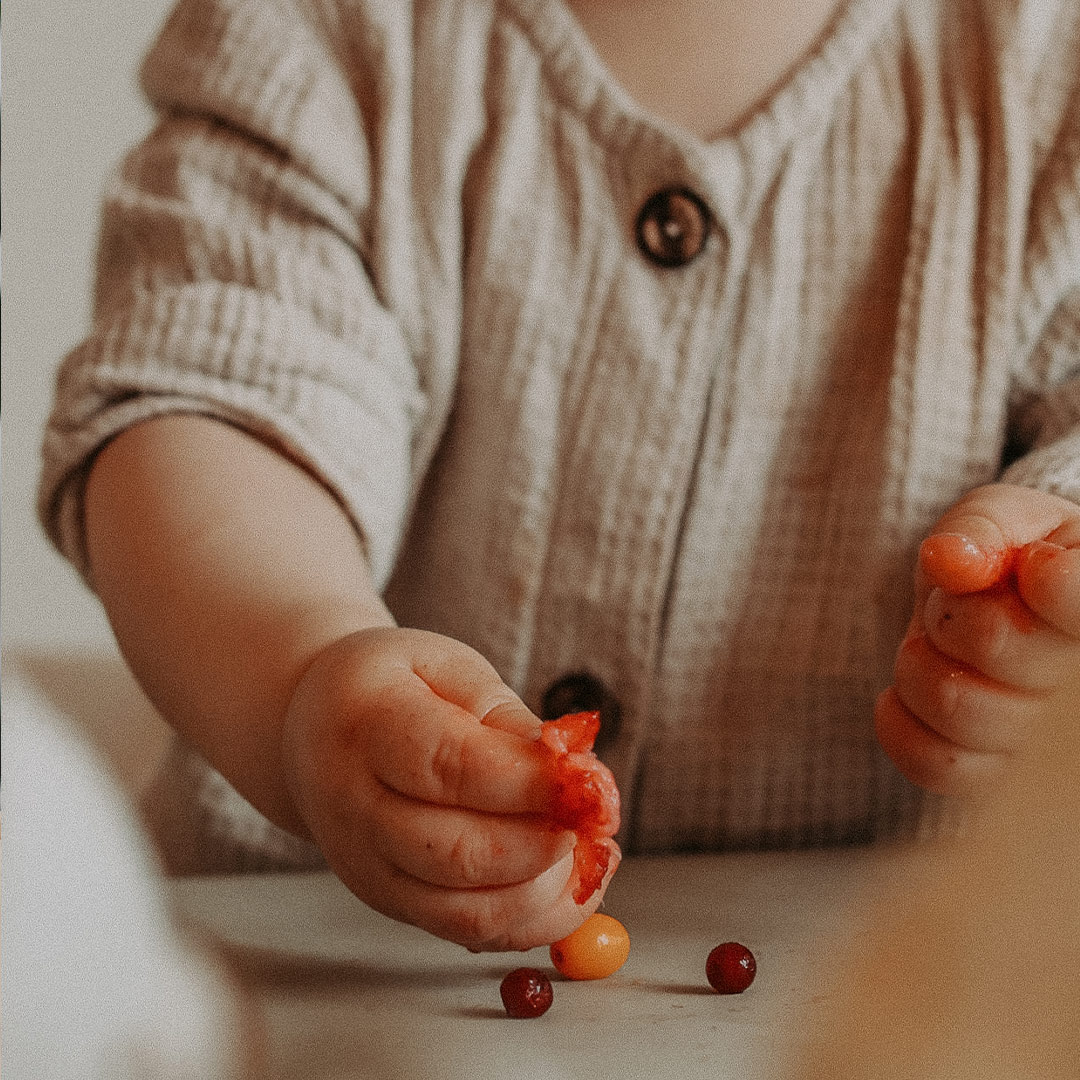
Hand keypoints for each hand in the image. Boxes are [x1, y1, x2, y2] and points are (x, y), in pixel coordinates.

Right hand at [280, 627, 618, 950]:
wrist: (313, 726)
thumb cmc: (394, 686)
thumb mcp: (447, 668)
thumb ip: (506, 719)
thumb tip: (572, 773)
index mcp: (365, 723)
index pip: (448, 767)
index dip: (526, 783)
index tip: (586, 780)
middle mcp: (354, 806)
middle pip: (456, 852)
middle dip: (545, 843)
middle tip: (597, 815)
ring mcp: (366, 866)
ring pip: (465, 910)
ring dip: (547, 889)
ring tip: (592, 847)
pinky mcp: (389, 902)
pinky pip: (469, 932)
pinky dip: (533, 920)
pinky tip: (571, 881)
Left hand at [875, 483, 1079, 794]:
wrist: (989, 612)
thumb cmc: (1003, 559)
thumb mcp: (999, 519)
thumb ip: (982, 528)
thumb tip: (951, 559)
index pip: (1079, 603)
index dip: (1051, 586)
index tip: (1034, 568)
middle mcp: (1079, 684)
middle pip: (995, 642)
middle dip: (949, 611)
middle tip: (957, 608)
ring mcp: (1046, 741)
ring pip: (957, 706)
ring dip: (921, 665)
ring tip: (936, 649)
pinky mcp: (998, 775)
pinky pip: (939, 765)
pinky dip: (901, 724)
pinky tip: (902, 695)